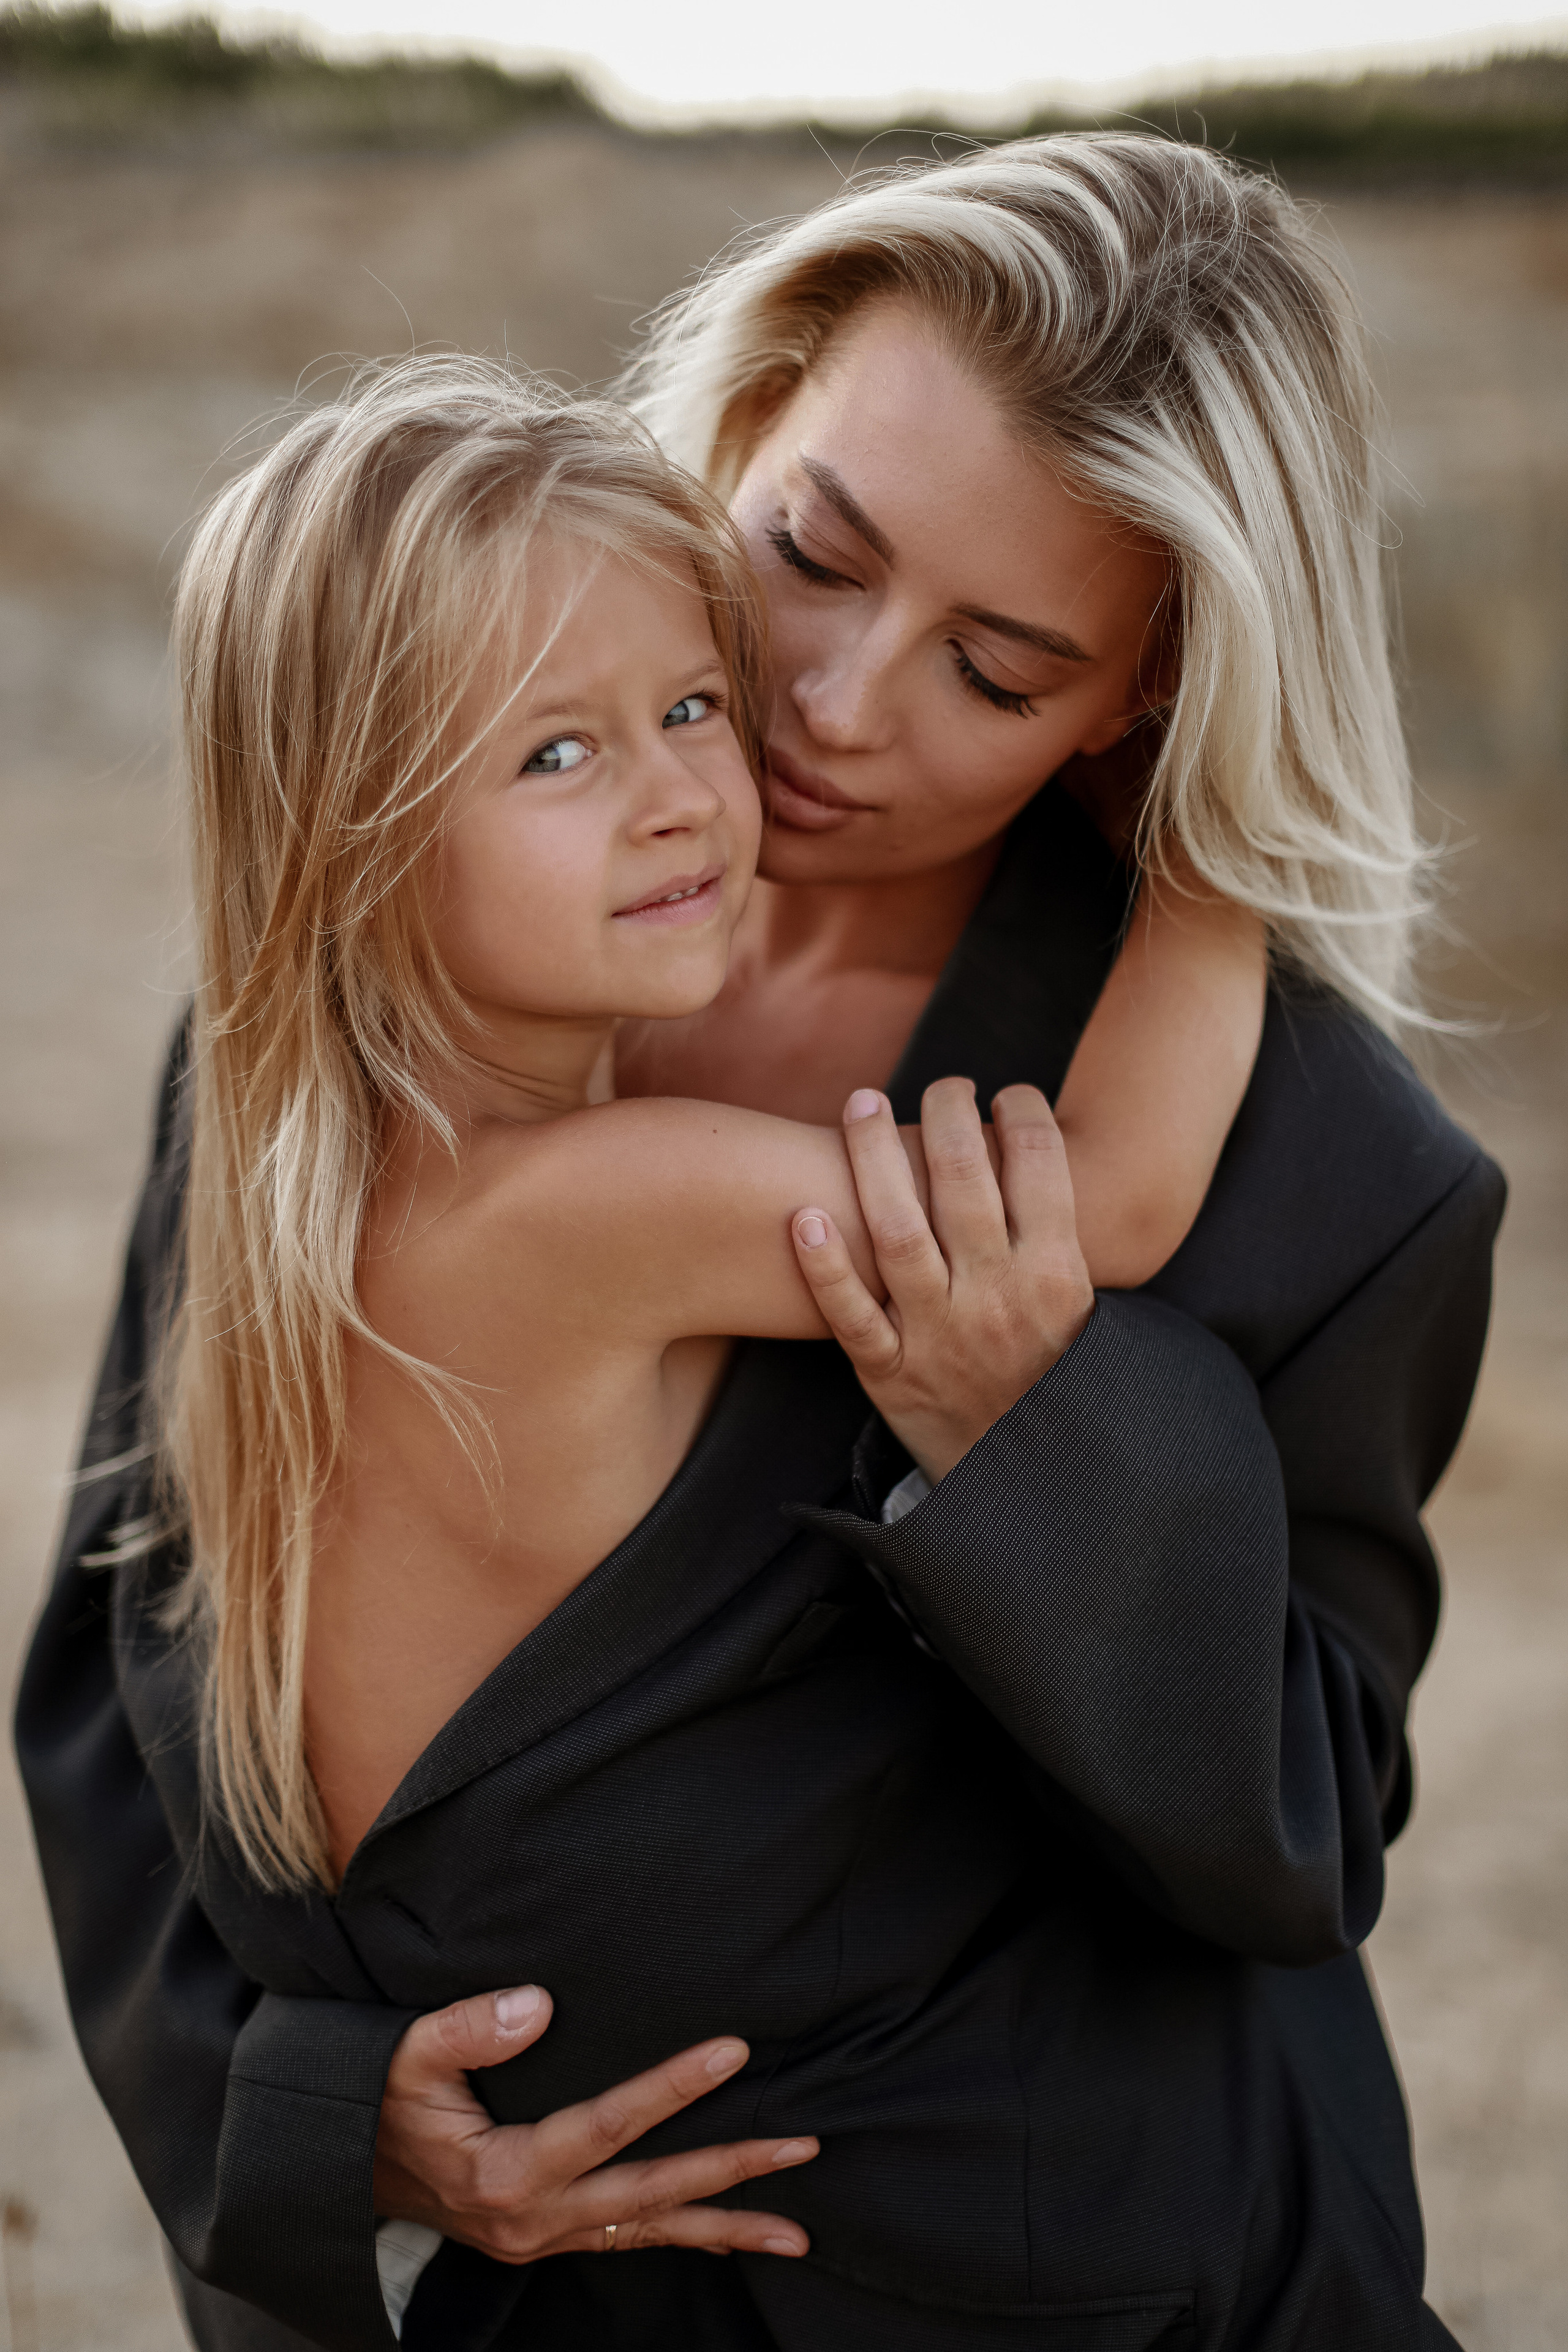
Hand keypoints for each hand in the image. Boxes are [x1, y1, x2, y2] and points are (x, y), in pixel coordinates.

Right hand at [374, 1984, 816, 2262]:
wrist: (341, 2167)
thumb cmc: (378, 2100)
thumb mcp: (408, 2053)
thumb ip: (472, 2027)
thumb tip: (540, 2003)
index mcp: (508, 2172)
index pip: (610, 2125)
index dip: (674, 2087)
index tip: (733, 2051)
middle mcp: (535, 2218)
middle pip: (652, 2194)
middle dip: (731, 2169)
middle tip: (802, 2144)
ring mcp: (544, 2237)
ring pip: (650, 2231)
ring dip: (725, 2225)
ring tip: (796, 2229)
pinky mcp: (547, 2237)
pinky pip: (628, 2241)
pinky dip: (681, 2237)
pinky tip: (728, 2235)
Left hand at [791, 1078, 1093, 1481]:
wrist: (1031, 1488)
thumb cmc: (1055, 1386)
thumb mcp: (1085, 1317)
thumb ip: (1059, 1244)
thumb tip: (1039, 1156)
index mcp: (1057, 1280)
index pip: (1041, 1166)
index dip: (1022, 1113)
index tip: (1007, 1094)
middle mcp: (997, 1300)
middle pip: (963, 1180)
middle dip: (947, 1113)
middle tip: (940, 1085)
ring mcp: (939, 1336)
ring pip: (897, 1230)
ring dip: (874, 1158)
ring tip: (863, 1103)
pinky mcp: (890, 1374)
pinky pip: (849, 1315)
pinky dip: (822, 1268)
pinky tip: (802, 1216)